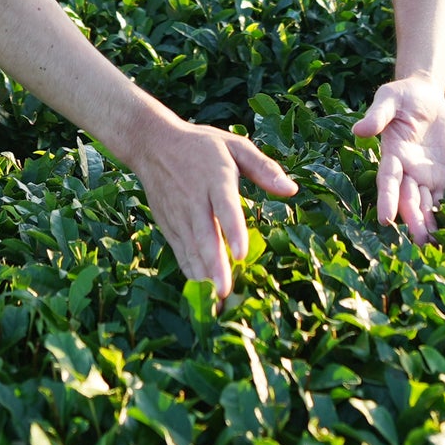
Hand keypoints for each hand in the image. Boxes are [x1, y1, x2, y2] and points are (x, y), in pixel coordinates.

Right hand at [129, 122, 296, 296]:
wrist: (153, 144)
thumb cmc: (201, 145)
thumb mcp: (234, 146)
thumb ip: (263, 168)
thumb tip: (292, 190)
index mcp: (215, 178)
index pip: (224, 207)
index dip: (232, 231)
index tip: (241, 254)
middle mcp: (195, 199)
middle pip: (205, 236)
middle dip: (215, 265)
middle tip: (226, 292)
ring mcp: (179, 214)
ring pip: (191, 249)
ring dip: (203, 275)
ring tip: (216, 300)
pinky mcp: (168, 224)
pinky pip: (180, 251)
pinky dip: (190, 270)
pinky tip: (202, 289)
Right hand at [352, 76, 444, 245]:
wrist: (426, 95)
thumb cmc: (403, 95)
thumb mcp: (389, 98)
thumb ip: (378, 115)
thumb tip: (359, 131)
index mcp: (392, 153)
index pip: (388, 180)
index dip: (387, 199)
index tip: (385, 219)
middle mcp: (406, 169)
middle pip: (407, 198)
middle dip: (412, 220)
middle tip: (418, 242)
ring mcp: (423, 174)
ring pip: (423, 203)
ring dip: (426, 224)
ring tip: (430, 246)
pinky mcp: (439, 174)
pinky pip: (439, 197)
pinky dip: (441, 214)